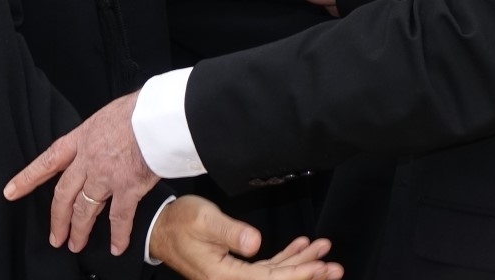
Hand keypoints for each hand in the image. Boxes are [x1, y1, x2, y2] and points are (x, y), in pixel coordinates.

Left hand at [3, 92, 158, 255]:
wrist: (160, 114)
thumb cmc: (140, 110)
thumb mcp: (108, 115)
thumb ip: (98, 134)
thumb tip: (102, 140)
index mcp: (81, 138)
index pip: (48, 161)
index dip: (28, 178)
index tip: (11, 191)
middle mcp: (88, 160)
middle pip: (64, 194)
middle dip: (58, 218)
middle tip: (55, 236)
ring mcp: (106, 176)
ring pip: (85, 209)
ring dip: (79, 229)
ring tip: (75, 244)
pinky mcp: (127, 187)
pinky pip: (119, 217)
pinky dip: (118, 235)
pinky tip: (116, 246)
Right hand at [149, 196, 343, 279]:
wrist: (159, 226)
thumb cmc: (179, 221)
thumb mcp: (204, 221)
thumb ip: (230, 232)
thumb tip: (255, 244)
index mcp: (222, 276)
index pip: (268, 279)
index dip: (297, 274)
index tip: (321, 267)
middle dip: (307, 273)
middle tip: (335, 268)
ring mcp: (231, 276)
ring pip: (273, 274)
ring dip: (300, 263)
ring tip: (324, 253)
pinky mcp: (233, 268)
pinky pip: (265, 268)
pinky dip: (285, 257)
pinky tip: (301, 248)